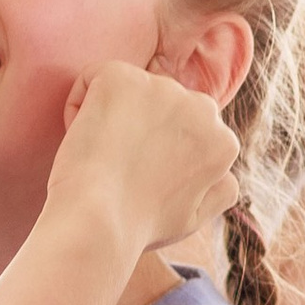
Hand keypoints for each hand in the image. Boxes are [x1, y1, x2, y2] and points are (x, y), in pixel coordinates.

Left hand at [48, 63, 238, 257]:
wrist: (98, 223)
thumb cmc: (138, 227)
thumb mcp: (194, 218)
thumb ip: (218, 189)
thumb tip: (225, 172)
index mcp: (222, 142)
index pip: (186, 129)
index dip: (157, 154)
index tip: (139, 179)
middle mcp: (201, 107)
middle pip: (163, 105)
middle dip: (142, 127)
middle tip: (120, 167)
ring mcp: (161, 87)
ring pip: (130, 92)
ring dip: (113, 117)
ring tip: (103, 157)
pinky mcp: (120, 77)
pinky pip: (93, 79)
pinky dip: (79, 105)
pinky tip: (83, 137)